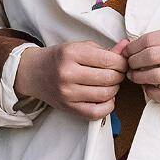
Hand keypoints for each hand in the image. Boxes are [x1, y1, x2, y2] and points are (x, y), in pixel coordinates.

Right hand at [14, 38, 130, 120]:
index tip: (121, 62)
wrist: (34, 73)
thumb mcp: (78, 47)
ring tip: (110, 83)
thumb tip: (126, 47)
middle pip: (109, 77)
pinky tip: (106, 97)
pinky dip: (108, 106)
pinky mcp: (69, 107)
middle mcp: (68, 73)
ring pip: (105, 94)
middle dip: (119, 75)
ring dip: (114, 89)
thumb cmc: (58, 58)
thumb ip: (103, 49)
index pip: (108, 59)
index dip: (121, 62)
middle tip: (117, 72)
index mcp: (71, 53)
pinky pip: (97, 112)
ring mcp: (67, 93)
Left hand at [122, 24, 159, 103]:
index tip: (127, 52)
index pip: (149, 39)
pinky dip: (152, 95)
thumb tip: (137, 44)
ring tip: (135, 77)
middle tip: (129, 66)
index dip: (133, 47)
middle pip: (149, 57)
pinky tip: (148, 91)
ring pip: (155, 76)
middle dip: (133, 63)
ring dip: (139, 78)